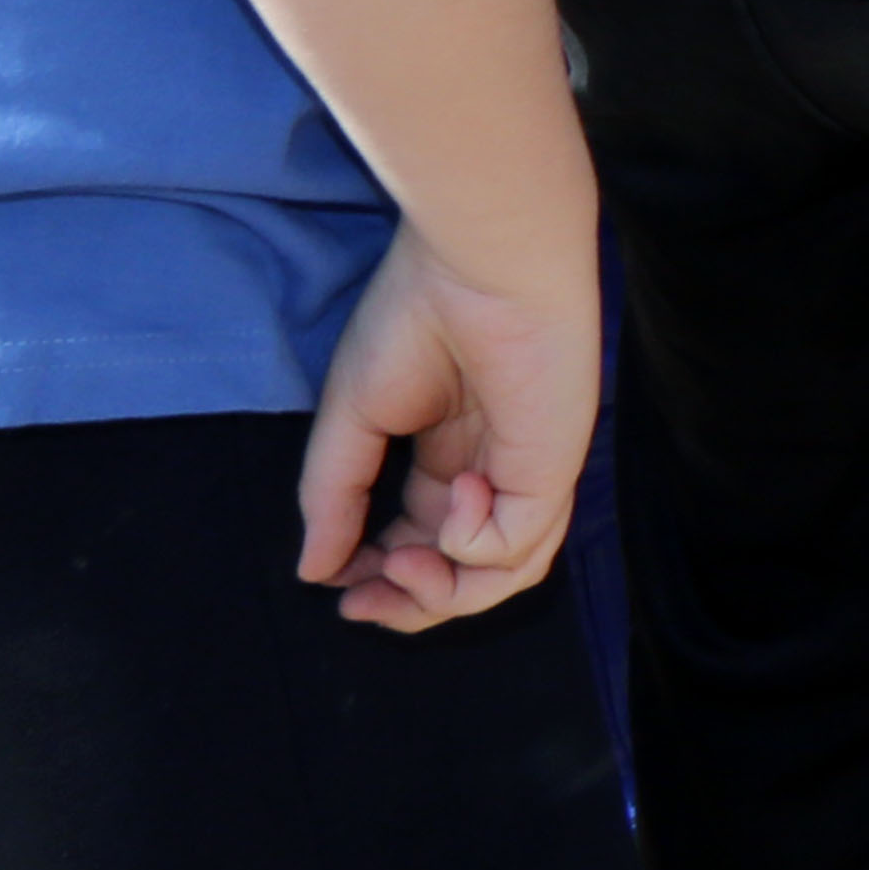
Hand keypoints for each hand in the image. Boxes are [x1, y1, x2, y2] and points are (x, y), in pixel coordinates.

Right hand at [297, 217, 592, 631]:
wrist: (478, 264)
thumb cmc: (418, 317)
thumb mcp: (354, 418)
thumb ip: (335, 494)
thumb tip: (313, 571)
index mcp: (451, 455)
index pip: (426, 543)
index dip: (385, 580)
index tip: (341, 592)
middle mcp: (495, 471)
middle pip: (465, 575)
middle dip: (410, 604)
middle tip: (361, 606)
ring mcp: (530, 473)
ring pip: (501, 576)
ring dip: (440, 594)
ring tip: (398, 565)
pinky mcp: (554, 467)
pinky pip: (517, 545)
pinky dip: (471, 543)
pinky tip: (456, 492)